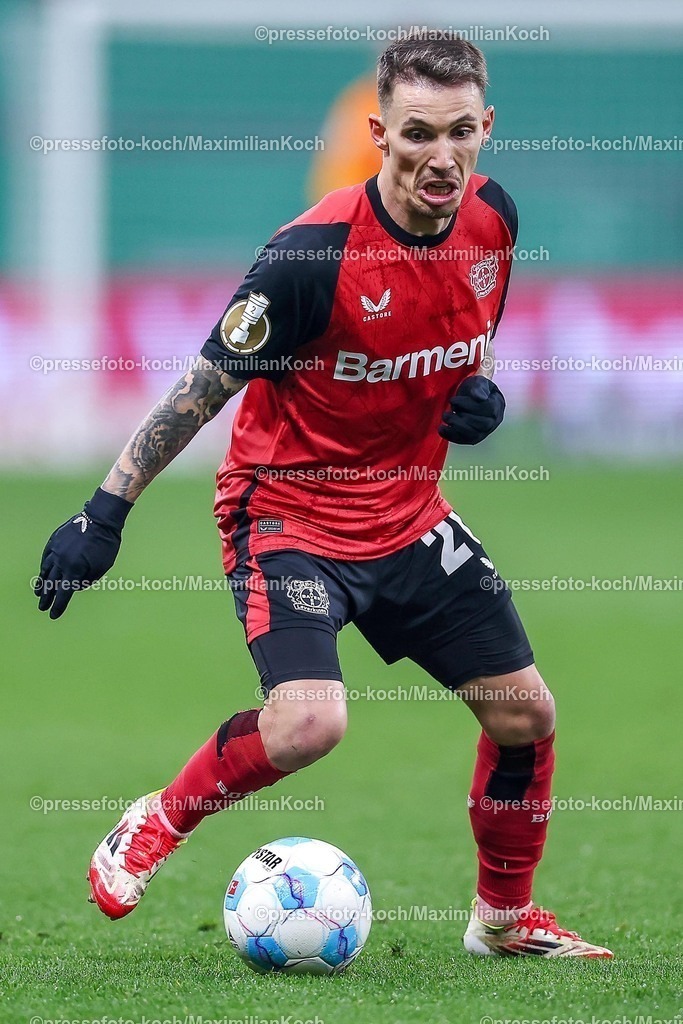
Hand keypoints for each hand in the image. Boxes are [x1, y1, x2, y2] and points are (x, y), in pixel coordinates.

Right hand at [35, 488, 132, 618]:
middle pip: (51, 584)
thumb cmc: (106, 544)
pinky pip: (46, 557)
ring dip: (42, 584)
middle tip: (42, 607)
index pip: (64, 593)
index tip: (53, 615)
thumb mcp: (102, 566)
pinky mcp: (54, 541)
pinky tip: (42, 573)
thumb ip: (87, 579)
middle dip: (47, 598)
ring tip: (38, 593)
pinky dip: (43, 567)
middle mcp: (62, 561)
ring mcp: (56, 550)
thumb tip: (75, 586)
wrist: (100, 519)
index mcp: (74, 570)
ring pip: (45, 571)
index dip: (58, 606)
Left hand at [439, 375, 505, 444]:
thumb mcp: (478, 381)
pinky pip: (465, 441)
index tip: (453, 400)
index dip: (469, 405)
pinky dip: (452, 436)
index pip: (487, 408)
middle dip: (462, 419)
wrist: (474, 396)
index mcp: (497, 405)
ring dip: (456, 428)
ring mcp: (484, 431)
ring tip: (445, 418)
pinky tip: (441, 429)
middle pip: (482, 425)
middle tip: (447, 413)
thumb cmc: (477, 388)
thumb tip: (479, 397)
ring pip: (474, 435)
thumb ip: (479, 387)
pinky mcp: (474, 438)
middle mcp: (493, 421)